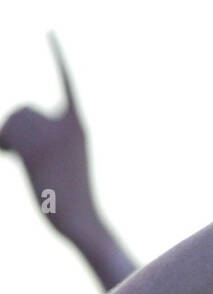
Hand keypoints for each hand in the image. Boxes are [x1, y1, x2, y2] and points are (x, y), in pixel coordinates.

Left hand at [0, 35, 103, 243]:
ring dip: (8, 141)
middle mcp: (65, 124)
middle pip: (23, 109)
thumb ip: (44, 142)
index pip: (65, 81)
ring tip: (23, 164)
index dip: (56, 54)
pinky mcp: (34, 149)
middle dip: (15, 130)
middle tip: (24, 156)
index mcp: (77, 125)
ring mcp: (51, 136)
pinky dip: (4, 145)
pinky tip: (9, 157)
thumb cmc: (73, 198)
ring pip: (12, 122)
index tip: (49, 29)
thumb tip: (8, 137)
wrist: (80, 220)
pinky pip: (7, 134)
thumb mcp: (64, 164)